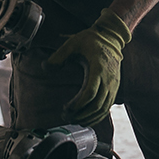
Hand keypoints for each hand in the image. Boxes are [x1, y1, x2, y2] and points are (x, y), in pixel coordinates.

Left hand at [46, 8, 131, 125]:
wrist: (111, 38)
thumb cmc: (91, 41)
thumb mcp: (73, 43)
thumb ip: (59, 55)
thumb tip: (45, 67)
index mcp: (98, 69)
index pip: (90, 92)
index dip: (78, 104)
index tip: (67, 109)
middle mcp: (108, 80)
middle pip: (97, 105)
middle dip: (81, 114)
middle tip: (66, 117)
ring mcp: (113, 85)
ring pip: (103, 109)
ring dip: (88, 118)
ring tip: (74, 119)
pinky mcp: (114, 89)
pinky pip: (107, 107)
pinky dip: (97, 116)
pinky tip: (85, 119)